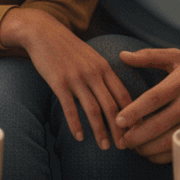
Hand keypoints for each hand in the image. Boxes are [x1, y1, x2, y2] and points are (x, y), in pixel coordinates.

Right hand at [0, 8, 133, 151]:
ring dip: (100, 131)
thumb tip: (115, 96)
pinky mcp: (59, 83)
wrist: (43, 32)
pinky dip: (76, 125)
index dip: (132, 114)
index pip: (123, 94)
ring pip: (93, 110)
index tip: (136, 130)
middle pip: (112, 106)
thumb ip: (103, 74)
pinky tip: (80, 137)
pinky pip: (70, 108)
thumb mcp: (91, 56)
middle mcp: (93, 73)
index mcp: (104, 67)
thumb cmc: (68, 47)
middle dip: (119, 129)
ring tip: (104, 146)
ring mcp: (76, 78)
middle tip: (124, 146)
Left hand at [113, 51, 179, 163]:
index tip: (119, 120)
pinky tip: (151, 153)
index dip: (135, 111)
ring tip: (134, 148)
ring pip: (170, 141)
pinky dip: (164, 156)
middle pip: (160, 124)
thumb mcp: (178, 59)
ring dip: (148, 149)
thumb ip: (149, 56)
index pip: (154, 98)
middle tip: (123, 140)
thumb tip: (122, 56)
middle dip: (137, 136)